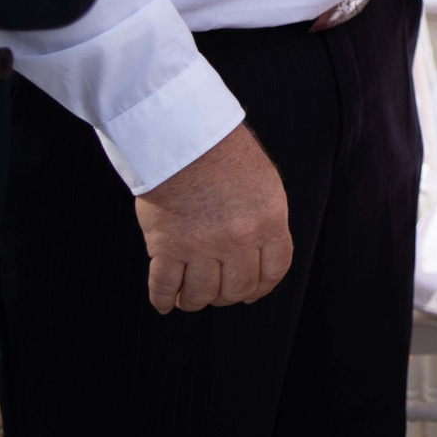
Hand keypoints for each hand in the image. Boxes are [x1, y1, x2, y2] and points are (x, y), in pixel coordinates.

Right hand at [133, 122, 292, 313]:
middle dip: (227, 296)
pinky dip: (163, 300)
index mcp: (269, 222)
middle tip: (218, 292)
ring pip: (201, 296)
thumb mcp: (264, 183)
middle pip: (237, 289)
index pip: (274, 271)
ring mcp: (201, 246)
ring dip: (195, 301)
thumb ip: (265, 219)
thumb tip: (261, 251)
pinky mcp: (167, 247)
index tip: (252, 292)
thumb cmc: (224, 152)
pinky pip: (164, 287)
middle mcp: (238, 240)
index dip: (262, 287)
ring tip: (189, 297)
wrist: (185, 134)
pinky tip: (165, 303)